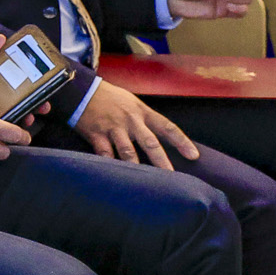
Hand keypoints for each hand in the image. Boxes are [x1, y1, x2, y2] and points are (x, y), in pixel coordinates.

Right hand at [74, 81, 197, 170]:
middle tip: (173, 176)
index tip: (194, 155)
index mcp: (142, 112)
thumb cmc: (109, 97)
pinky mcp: (96, 134)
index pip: (167, 127)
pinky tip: (115, 176)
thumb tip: (159, 137)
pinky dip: (110, 165)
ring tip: (143, 184)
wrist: (81, 90)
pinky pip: (104, 154)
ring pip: (128, 151)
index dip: (182, 142)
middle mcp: (131, 120)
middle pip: (150, 142)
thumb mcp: (131, 102)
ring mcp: (113, 128)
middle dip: (162, 161)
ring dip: (136, 168)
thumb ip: (144, 119)